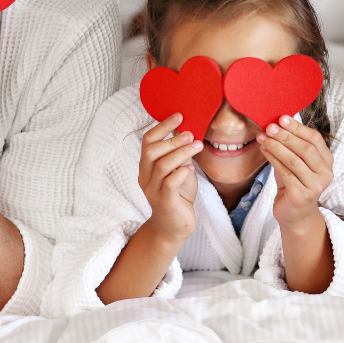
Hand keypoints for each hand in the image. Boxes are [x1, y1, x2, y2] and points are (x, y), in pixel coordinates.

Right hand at [139, 113, 199, 243]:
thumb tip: (189, 131)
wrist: (174, 226)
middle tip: (191, 134)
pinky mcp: (164, 202)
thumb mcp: (179, 170)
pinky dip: (181, 172)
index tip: (179, 116)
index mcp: (147, 166)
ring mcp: (153, 190)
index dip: (162, 126)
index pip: (147, 141)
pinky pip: (169, 183)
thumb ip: (180, 154)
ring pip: (162, 165)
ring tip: (197, 146)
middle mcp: (145, 176)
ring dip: (181, 152)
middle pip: (151, 151)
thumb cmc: (178, 195)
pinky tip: (191, 168)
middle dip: (172, 139)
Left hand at [257, 115, 332, 227]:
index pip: (315, 139)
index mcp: (326, 161)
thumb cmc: (294, 184)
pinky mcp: (301, 195)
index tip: (282, 118)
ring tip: (263, 137)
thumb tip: (278, 123)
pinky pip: (285, 173)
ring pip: (294, 160)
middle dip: (286, 135)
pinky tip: (264, 151)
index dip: (298, 127)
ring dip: (276, 146)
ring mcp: (315, 185)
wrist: (295, 213)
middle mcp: (325, 173)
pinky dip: (273, 159)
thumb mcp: (296, 162)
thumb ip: (292, 146)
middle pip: (305, 149)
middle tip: (270, 127)